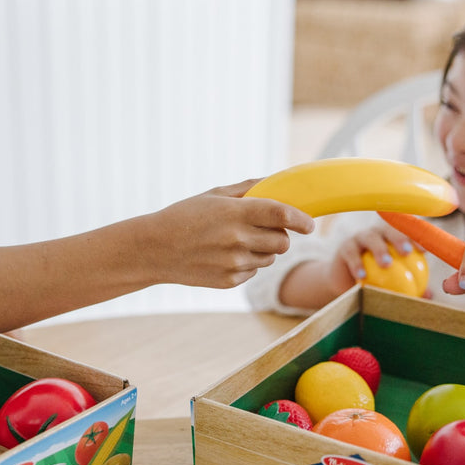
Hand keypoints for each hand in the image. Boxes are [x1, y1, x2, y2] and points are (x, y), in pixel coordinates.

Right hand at [147, 179, 314, 288]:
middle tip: (267, 229)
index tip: (310, 224)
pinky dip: (247, 264)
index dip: (301, 219)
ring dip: (263, 249)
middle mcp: (236, 239)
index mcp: (235, 213)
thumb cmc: (185, 216)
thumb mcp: (214, 195)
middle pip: (282, 241)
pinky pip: (253, 271)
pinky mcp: (228, 281)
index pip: (281, 214)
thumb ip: (249, 189)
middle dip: (281, 235)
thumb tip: (279, 183)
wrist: (155, 249)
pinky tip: (224, 256)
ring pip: (270, 258)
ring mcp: (233, 263)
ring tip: (237, 241)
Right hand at [327, 224, 423, 295]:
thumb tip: (429, 295)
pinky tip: (362, 276)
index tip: (424, 251)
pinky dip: (357, 264)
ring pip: (371, 238)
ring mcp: (361, 237)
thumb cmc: (377, 282)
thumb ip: (411, 287)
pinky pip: (352, 253)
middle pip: (390, 229)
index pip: (408, 233)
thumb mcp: (394, 284)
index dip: (417, 237)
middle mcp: (379, 233)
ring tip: (386, 264)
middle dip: (400, 237)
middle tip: (406, 252)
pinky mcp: (345, 246)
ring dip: (379, 249)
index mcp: (394, 238)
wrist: (347, 282)